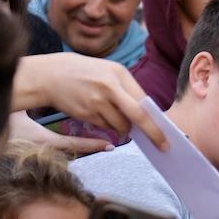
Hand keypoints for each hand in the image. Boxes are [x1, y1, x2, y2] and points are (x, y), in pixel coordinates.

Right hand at [11, 54, 169, 151]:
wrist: (51, 74)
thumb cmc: (86, 73)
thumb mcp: (108, 72)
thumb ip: (127, 90)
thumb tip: (147, 115)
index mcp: (119, 73)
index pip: (144, 102)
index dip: (156, 120)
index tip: (167, 134)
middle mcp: (109, 87)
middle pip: (138, 117)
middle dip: (153, 134)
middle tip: (163, 146)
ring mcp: (97, 101)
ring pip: (120, 126)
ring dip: (123, 129)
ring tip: (112, 116)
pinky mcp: (86, 113)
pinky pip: (105, 127)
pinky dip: (107, 126)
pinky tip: (98, 113)